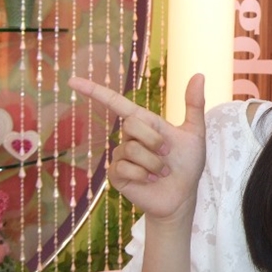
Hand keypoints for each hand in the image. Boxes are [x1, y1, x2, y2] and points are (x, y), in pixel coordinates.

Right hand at [69, 74, 205, 223]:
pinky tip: (151, 181)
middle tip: (167, 154)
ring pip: (131, 149)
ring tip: (162, 172)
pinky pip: (124, 168)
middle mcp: (129, 137)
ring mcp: (121, 156)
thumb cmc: (188, 164)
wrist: (183, 196)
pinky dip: (144, 175)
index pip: (116, 103)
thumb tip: (199, 75)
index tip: (72, 81)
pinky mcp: (116, 176)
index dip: (94, 91)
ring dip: (154, 163)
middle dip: (154, 140)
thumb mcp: (195, 132)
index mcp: (145, 123)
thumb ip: (194, 104)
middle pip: (131, 124)